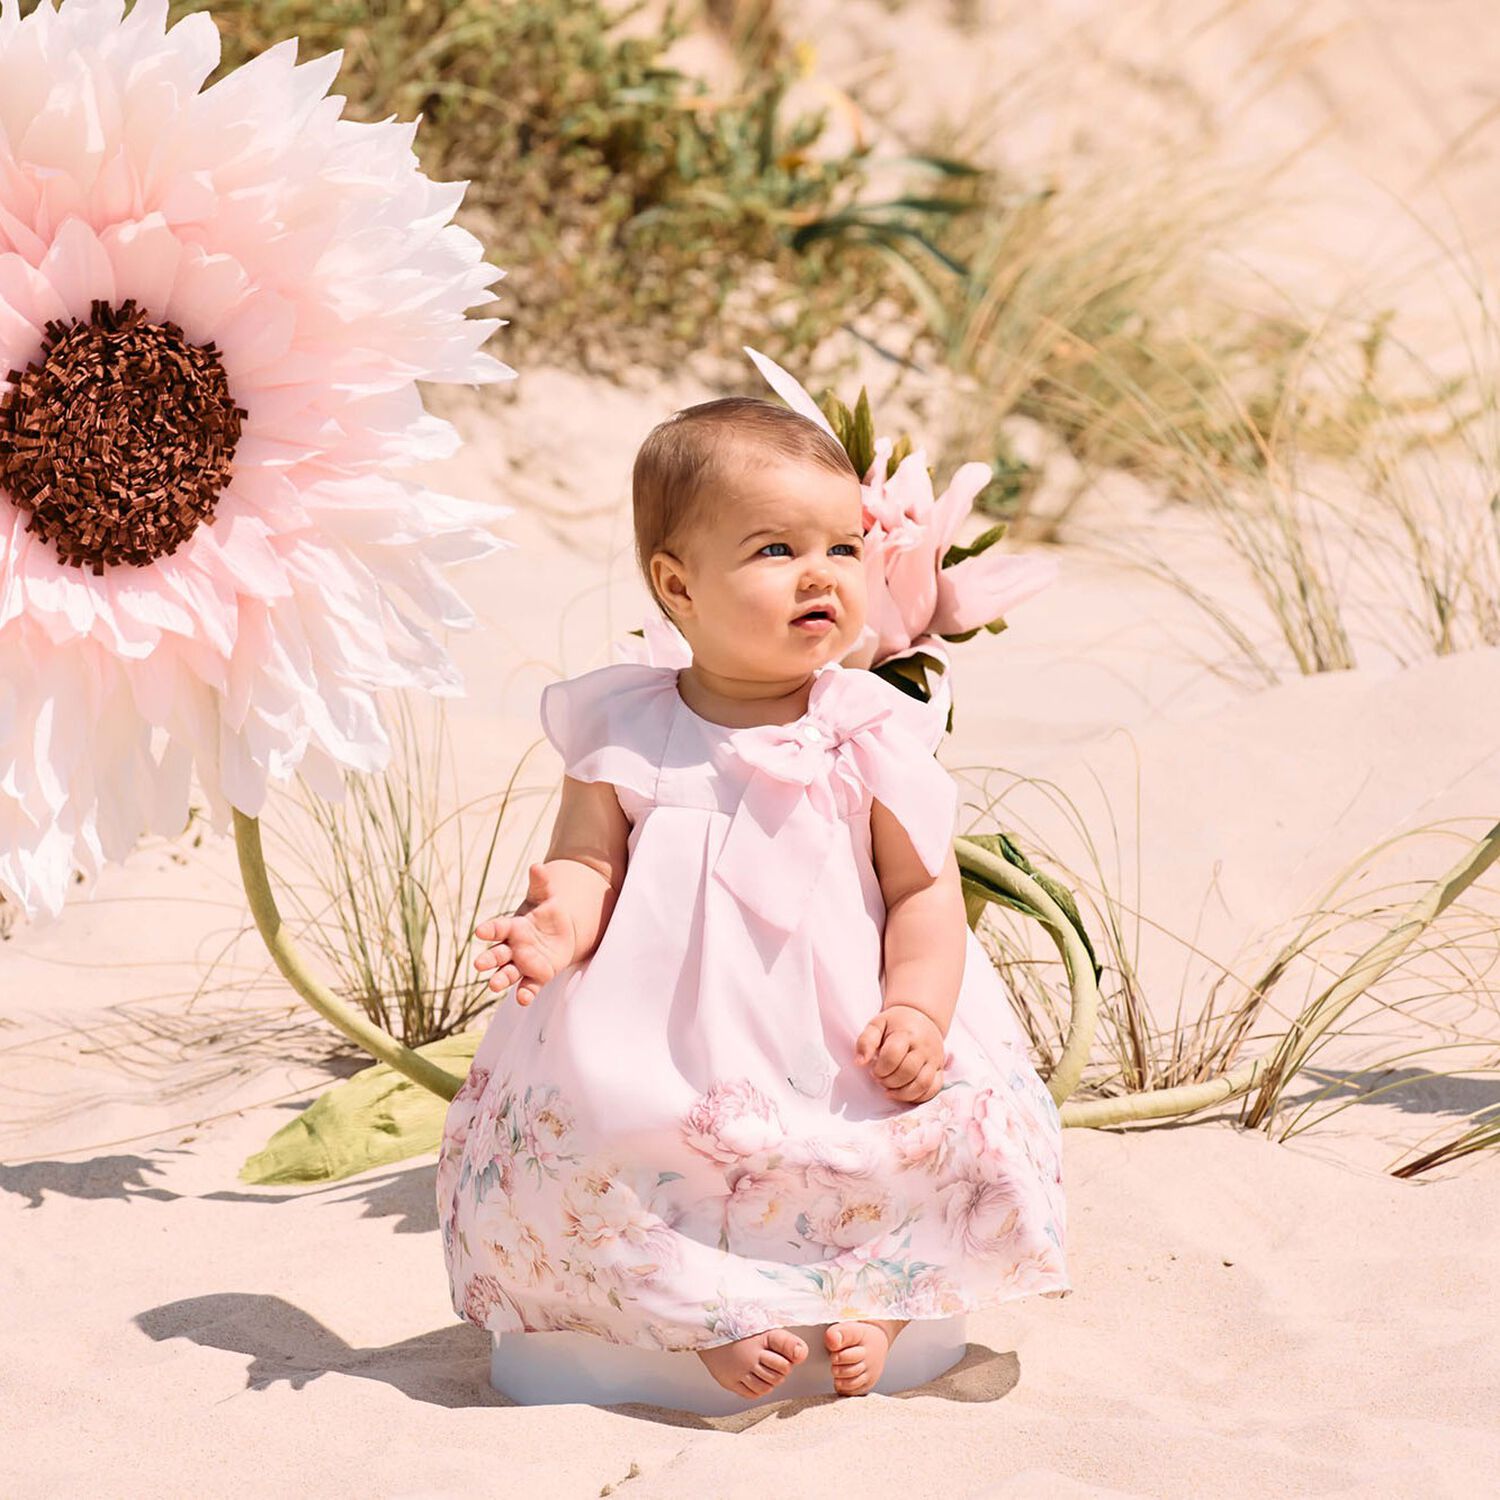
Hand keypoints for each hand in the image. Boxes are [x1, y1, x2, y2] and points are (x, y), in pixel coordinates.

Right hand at [472, 862, 577, 1005]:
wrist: (562, 931)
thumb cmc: (547, 912)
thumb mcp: (545, 896)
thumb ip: (541, 883)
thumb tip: (537, 866)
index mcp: (513, 927)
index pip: (498, 928)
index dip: (490, 929)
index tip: (480, 931)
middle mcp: (514, 947)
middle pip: (498, 954)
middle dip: (488, 959)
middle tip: (479, 964)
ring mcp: (524, 963)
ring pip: (508, 973)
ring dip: (500, 979)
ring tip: (492, 986)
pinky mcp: (537, 976)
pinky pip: (529, 986)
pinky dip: (525, 994)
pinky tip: (523, 999)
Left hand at [854, 1004, 947, 1103]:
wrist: (922, 1017)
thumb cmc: (896, 1023)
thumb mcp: (877, 1024)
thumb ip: (866, 1041)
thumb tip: (860, 1062)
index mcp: (906, 1033)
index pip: (892, 1056)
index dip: (879, 1068)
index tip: (873, 1069)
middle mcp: (923, 1046)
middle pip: (907, 1072)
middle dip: (889, 1081)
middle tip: (880, 1079)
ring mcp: (934, 1059)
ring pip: (922, 1084)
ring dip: (903, 1093)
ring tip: (890, 1089)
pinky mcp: (940, 1069)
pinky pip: (934, 1089)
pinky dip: (918, 1097)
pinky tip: (905, 1094)